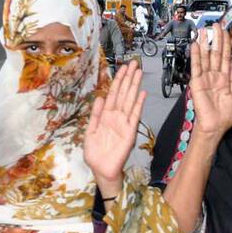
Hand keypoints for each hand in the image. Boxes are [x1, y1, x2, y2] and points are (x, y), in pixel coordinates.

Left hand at [84, 60, 144, 196]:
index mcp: (105, 116)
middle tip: (133, 63)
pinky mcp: (130, 132)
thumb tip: (99, 97)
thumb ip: (94, 115)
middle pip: (123, 93)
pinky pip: (135, 115)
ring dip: (134, 86)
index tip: (122, 67)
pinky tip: (142, 93)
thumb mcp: (89, 132)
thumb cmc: (95, 153)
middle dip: (128, 78)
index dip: (117, 80)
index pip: (112, 94)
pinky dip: (138, 104)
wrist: (101, 169)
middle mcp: (116, 116)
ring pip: (130, 100)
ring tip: (138, 72)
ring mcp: (124, 123)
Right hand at [189, 22, 231, 137]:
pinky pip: (196, 67)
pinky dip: (195, 56)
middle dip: (216, 39)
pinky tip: (195, 45)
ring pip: (205, 57)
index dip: (226, 44)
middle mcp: (214, 76)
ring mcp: (205, 78)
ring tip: (204, 31)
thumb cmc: (224, 116)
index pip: (225, 57)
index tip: (227, 32)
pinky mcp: (197, 83)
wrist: (215, 127)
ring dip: (204, 43)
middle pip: (215, 53)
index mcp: (224, 79)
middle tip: (216, 25)